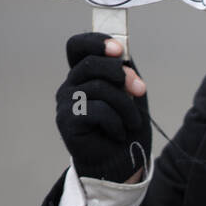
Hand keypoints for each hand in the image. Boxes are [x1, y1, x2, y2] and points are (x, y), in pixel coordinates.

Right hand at [56, 33, 150, 183]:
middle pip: (90, 64)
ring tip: (132, 121)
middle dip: (122, 74)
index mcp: (84, 75)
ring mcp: (66, 103)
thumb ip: (125, 71)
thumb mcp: (131, 94)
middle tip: (139, 89)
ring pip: (98, 88)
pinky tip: (117, 133)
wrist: (122, 164)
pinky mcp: (66, 122)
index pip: (77, 46)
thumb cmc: (126, 128)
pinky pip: (96, 110)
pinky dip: (116, 122)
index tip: (118, 50)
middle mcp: (70, 86)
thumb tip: (121, 54)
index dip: (96, 42)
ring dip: (125, 105)